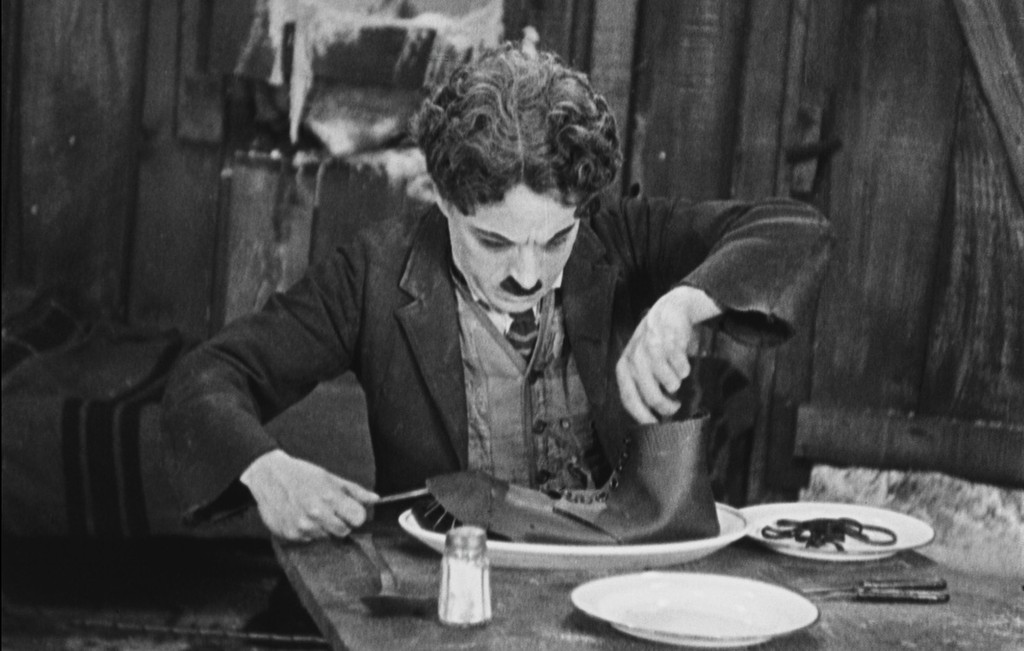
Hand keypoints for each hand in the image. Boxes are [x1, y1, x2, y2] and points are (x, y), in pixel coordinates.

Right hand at [240, 450, 379, 540]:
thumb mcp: (330, 477)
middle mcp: (317, 514)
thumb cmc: (301, 474)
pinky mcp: (290, 535)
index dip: (356, 515)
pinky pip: (309, 540)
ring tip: (312, 511)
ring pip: (326, 536)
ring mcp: (303, 526)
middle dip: (341, 522)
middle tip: (329, 510)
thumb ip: (354, 491)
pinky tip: (300, 516)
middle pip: (344, 531)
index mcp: (330, 497)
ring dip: (323, 527)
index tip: (351, 511)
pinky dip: (308, 531)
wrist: (268, 476)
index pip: (358, 518)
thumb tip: (375, 499)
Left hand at [616, 286, 721, 423]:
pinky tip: (681, 361)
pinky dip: (684, 369)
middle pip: (652, 396)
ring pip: (670, 384)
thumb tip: (650, 415)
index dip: (642, 416)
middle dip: (666, 406)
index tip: (654, 425)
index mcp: (624, 366)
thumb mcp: (639, 361)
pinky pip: (682, 370)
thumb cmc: (654, 343)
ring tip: (676, 375)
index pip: (629, 398)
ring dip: (676, 383)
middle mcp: (635, 359)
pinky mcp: (669, 343)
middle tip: (674, 407)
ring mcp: (651, 351)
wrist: (668, 311)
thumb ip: (641, 383)